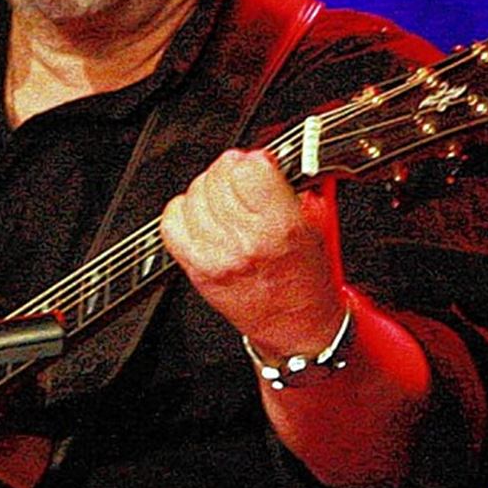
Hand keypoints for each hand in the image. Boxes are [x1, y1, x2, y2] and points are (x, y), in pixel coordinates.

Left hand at [160, 149, 345, 357]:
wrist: (294, 329)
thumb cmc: (305, 281)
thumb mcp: (315, 227)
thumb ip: (292, 189)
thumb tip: (265, 159)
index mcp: (281, 228)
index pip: (250, 168)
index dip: (252, 160)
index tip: (258, 165)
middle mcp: (246, 241)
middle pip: (219, 177)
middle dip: (230, 172)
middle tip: (241, 182)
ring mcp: (216, 255)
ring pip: (195, 195)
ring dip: (208, 190)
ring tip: (224, 202)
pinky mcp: (196, 268)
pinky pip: (172, 222)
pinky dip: (183, 211)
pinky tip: (200, 217)